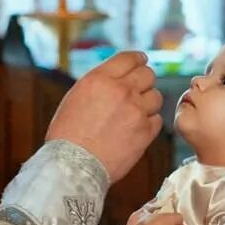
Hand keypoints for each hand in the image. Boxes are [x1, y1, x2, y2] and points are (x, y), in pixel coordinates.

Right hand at [45, 51, 162, 183]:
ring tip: (134, 114)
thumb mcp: (76, 97)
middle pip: (148, 74)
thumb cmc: (68, 135)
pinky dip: (149, 124)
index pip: (130, 58)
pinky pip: (157, 120)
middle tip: (139, 90)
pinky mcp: (145, 132)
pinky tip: (136, 130)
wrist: (72, 166)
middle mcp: (121, 90)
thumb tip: (117, 78)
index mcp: (100, 79)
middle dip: (144, 81)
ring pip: (156, 97)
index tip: (142, 62)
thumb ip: (100, 83)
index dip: (138, 59)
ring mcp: (136, 111)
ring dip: (147, 103)